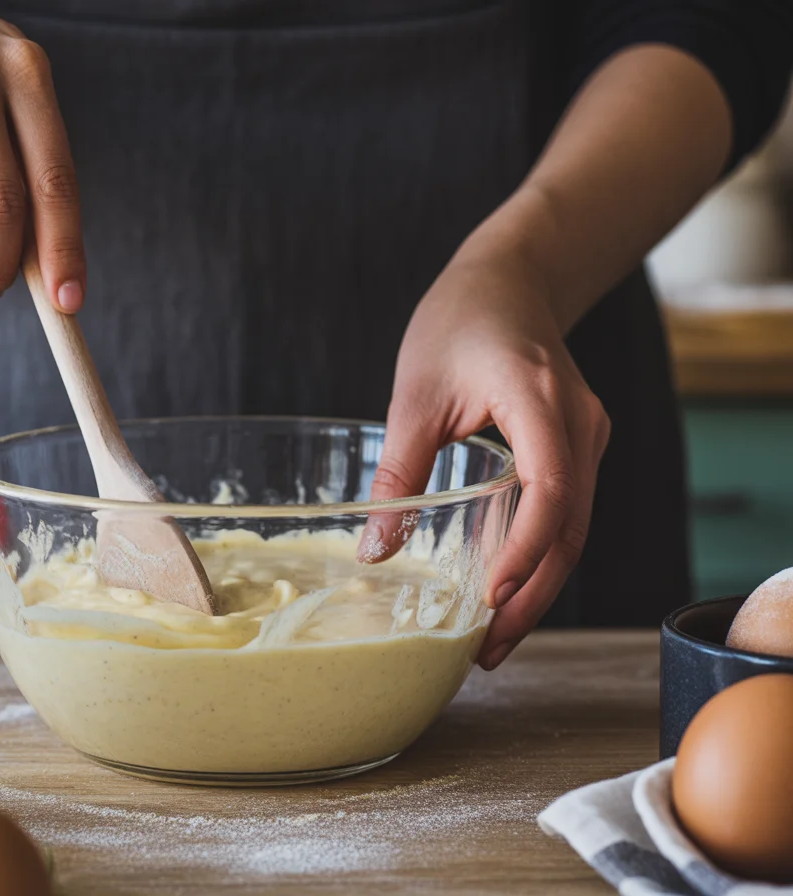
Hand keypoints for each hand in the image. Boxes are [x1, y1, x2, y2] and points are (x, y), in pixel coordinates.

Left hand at [357, 248, 609, 669]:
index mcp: (538, 399)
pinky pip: (569, 512)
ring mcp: (587, 436)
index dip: (525, 551)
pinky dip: (541, 556)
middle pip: (571, 527)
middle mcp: (579, 423)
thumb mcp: (413, 394)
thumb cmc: (458, 323)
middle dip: (532, 595)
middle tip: (489, 650)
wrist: (509, 283)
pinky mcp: (579, 448)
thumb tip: (375, 552)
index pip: (550, 489)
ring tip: (497, 639)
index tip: (491, 599)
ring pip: (575, 528)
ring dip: (540, 586)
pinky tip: (509, 590)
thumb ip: (399, 473)